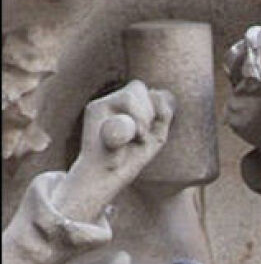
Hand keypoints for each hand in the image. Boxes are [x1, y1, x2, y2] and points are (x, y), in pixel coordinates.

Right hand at [54, 80, 175, 221]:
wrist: (107, 176)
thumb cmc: (130, 159)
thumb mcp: (155, 137)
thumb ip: (163, 114)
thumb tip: (159, 92)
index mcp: (126, 106)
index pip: (146, 91)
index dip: (155, 107)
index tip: (149, 131)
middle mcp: (112, 102)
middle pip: (138, 86)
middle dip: (148, 112)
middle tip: (142, 136)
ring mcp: (102, 103)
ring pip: (132, 92)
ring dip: (142, 117)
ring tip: (137, 137)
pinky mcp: (94, 108)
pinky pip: (124, 101)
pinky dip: (134, 120)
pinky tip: (130, 137)